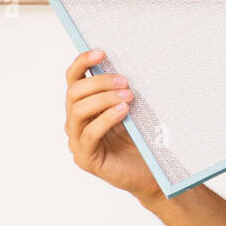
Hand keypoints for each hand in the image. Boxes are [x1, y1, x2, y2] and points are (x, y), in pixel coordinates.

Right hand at [64, 49, 163, 203]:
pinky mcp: (86, 158)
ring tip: (128, 96)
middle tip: (125, 81)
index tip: (102, 52)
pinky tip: (123, 111)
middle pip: (74, 92)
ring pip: (79, 110)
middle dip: (99, 82)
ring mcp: (77, 141)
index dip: (83, 63)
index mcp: (84, 107)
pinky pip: (90, 133)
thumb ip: (123, 90)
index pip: (74, 79)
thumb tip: (129, 63)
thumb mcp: (132, 109)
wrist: (151, 173)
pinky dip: (106, 118)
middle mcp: (75, 123)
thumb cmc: (142, 140)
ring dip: (104, 98)